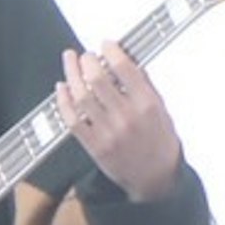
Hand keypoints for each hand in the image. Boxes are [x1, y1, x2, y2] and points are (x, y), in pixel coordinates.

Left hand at [58, 40, 184, 201]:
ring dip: (72, 75)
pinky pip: (72, 120)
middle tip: (85, 55)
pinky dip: (63, 101)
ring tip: (70, 62)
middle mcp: (126, 117)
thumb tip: (128, 62)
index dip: (111, 52)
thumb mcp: (162, 111)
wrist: (155, 179)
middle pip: (98, 80)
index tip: (106, 44)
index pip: (125, 69)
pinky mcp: (94, 146)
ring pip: (81, 96)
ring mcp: (108, 132)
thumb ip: (146, 87)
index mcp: (147, 105)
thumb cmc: (161, 143)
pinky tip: (62, 88)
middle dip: (87, 61)